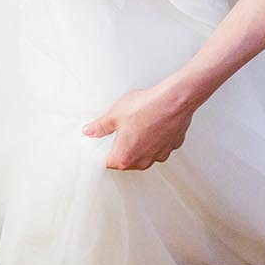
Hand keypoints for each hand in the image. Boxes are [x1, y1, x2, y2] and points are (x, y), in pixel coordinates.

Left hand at [80, 74, 205, 170]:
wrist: (174, 101)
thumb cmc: (146, 108)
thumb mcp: (114, 115)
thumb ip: (100, 127)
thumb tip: (90, 131)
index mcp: (125, 157)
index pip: (108, 163)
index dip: (104, 153)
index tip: (104, 145)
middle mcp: (143, 161)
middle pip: (127, 161)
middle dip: (122, 149)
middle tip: (120, 132)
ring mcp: (159, 155)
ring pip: (144, 155)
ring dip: (139, 145)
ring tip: (138, 126)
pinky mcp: (171, 147)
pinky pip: (159, 147)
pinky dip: (154, 140)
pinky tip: (152, 125)